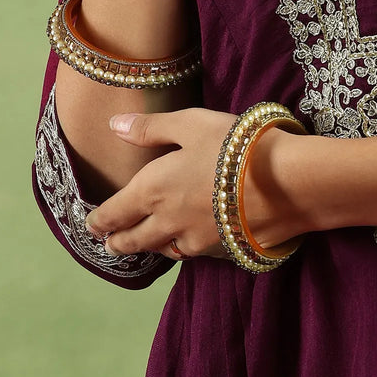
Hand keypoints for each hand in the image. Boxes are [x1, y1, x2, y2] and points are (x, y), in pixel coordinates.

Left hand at [83, 108, 309, 259]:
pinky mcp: (221, 251)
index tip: (91, 224)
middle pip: (131, 241)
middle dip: (117, 241)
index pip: (112, 215)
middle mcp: (166, 223)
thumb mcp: (190, 123)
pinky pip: (192, 253)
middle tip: (109, 242)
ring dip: (149, 247)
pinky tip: (187, 242)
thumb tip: (113, 126)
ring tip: (145, 244)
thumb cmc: (233, 145)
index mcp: (151, 191)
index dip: (98, 221)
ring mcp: (194, 242)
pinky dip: (182, 248)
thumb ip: (150, 128)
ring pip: (162, 250)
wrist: (285, 182)